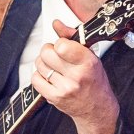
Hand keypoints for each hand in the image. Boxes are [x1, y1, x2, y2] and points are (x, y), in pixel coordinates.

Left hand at [33, 19, 120, 133]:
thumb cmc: (94, 81)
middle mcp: (76, 76)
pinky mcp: (54, 97)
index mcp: (88, 62)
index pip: (61, 45)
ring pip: (39, 65)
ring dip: (44, 63)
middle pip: (46, 53)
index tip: (64, 48)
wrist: (97, 109)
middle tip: (57, 57)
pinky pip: (35, 79)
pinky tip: (50, 78)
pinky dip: (40, 76)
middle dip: (49, 51)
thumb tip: (56, 24)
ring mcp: (64, 88)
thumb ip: (72, 38)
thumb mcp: (90, 57)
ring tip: (54, 68)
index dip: (60, 43)